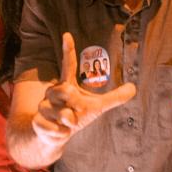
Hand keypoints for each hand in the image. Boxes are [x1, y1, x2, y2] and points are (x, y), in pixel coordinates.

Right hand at [31, 33, 135, 149]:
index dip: (68, 50)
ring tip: (67, 122)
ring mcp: (44, 105)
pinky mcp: (38, 121)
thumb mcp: (96, 107)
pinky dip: (61, 133)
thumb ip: (114, 98)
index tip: (67, 34)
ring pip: (60, 112)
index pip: (68, 64)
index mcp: (67, 84)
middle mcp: (53, 91)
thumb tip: (133, 87)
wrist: (55, 137)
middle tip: (75, 111)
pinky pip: (54, 127)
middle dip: (73, 102)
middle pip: (64, 90)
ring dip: (68, 121)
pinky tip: (60, 131)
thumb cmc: (76, 116)